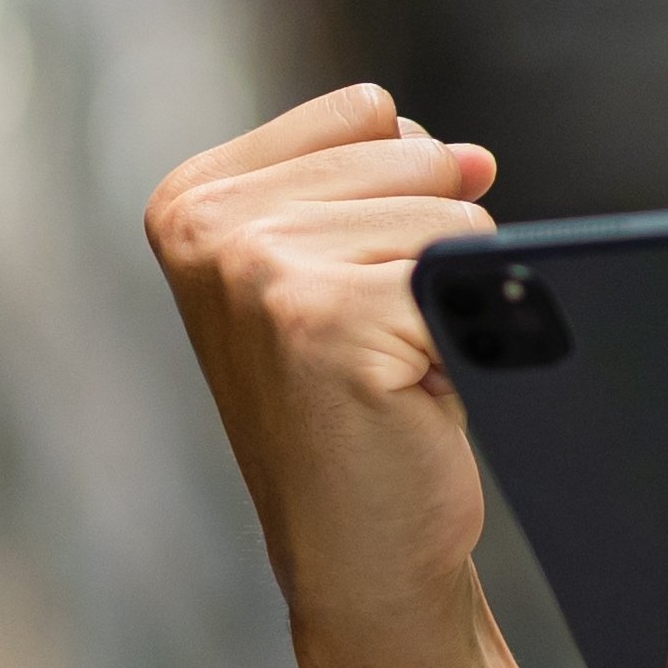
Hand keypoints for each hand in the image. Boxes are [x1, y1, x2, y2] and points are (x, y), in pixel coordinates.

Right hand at [142, 87, 505, 667]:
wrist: (363, 555)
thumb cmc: (358, 412)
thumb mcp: (339, 267)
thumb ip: (387, 181)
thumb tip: (474, 157)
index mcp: (193, 197)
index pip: (369, 112)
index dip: (402, 196)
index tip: (358, 287)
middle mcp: (207, 225)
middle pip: (414, 151)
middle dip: (429, 247)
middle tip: (381, 343)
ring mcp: (256, 268)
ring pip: (448, 210)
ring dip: (448, 296)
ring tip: (394, 366)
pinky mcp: (322, 317)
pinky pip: (466, 267)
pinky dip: (466, 332)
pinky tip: (414, 392)